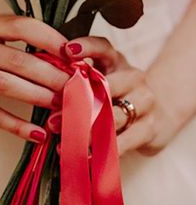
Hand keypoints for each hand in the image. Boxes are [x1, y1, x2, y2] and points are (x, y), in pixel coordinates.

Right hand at [0, 15, 67, 141]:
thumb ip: (10, 43)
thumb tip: (59, 55)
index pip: (22, 25)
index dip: (50, 39)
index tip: (73, 54)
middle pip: (19, 59)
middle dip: (53, 74)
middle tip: (76, 86)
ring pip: (8, 85)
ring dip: (39, 97)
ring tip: (62, 106)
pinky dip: (17, 125)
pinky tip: (36, 133)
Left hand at [49, 37, 175, 155]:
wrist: (158, 113)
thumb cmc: (119, 94)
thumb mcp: (103, 79)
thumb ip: (79, 81)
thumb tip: (46, 90)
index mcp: (117, 61)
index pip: (103, 47)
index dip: (86, 47)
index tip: (67, 51)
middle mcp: (133, 77)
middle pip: (107, 87)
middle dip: (78, 105)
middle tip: (53, 120)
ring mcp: (144, 103)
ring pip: (113, 118)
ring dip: (86, 133)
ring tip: (64, 142)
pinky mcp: (149, 128)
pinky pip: (123, 142)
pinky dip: (101, 152)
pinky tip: (84, 158)